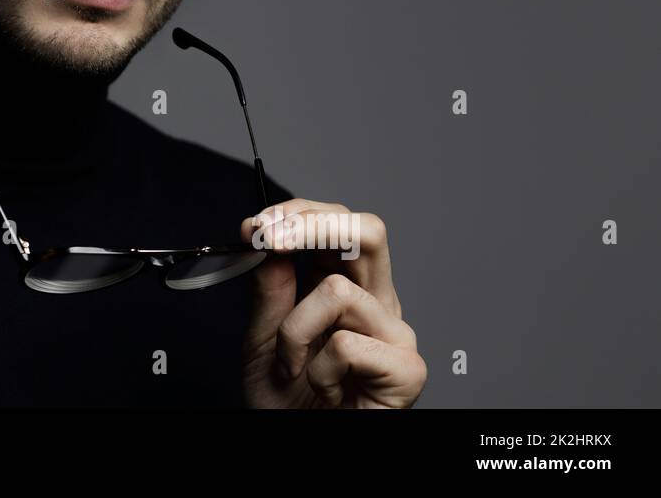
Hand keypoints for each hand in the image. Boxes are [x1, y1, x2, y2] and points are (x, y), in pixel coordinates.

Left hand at [237, 198, 426, 407]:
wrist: (301, 447)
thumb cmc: (286, 403)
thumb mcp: (261, 337)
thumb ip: (268, 289)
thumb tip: (265, 235)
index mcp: (346, 286)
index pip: (337, 223)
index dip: (297, 213)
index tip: (253, 225)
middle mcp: (376, 302)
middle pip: (368, 230)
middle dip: (310, 225)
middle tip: (266, 240)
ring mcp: (394, 333)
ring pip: (338, 289)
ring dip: (293, 331)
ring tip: (291, 366)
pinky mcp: (406, 369)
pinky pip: (347, 343)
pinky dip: (317, 370)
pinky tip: (325, 391)